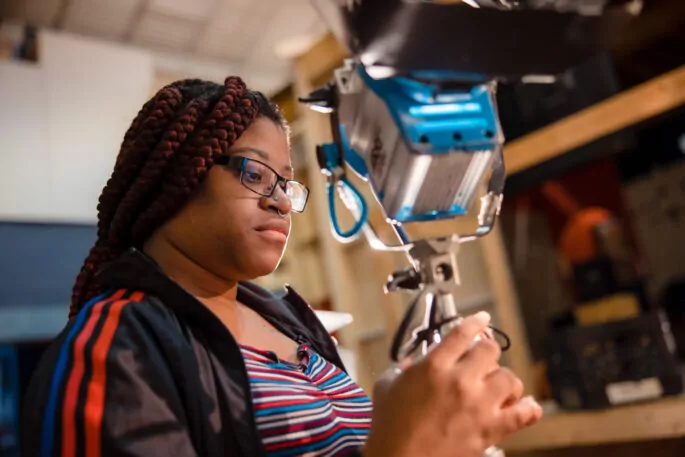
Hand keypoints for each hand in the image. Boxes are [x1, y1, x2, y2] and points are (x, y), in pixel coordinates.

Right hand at [363, 312, 541, 456]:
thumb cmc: (388, 427)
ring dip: (504, 380)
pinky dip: (528, 408)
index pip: (462, 333)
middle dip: (486, 352)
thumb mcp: (386, 387)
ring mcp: (478, 406)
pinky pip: (522, 414)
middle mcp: (460, 381)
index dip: (476, 322)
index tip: (482, 320)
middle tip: (482, 360)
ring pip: (509, 378)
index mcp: (433, 366)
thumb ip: (399, 370)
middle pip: (490, 351)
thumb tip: (409, 365)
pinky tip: (528, 405)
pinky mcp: (490, 430)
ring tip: (496, 386)